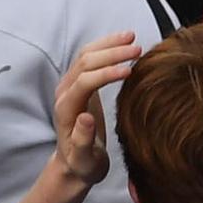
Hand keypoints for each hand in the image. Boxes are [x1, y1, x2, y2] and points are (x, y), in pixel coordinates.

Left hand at [51, 32, 140, 186]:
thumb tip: (86, 117)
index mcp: (66, 109)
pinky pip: (91, 58)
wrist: (74, 164)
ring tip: (133, 37)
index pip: (85, 81)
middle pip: (85, 62)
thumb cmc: (82, 164)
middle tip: (138, 49)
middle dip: (111, 53)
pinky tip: (123, 43)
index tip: (129, 70)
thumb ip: (82, 140)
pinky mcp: (80, 83)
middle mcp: (65, 93)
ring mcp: (71, 86)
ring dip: (109, 44)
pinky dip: (107, 47)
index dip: (106, 73)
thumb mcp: (83, 160)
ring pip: (87, 54)